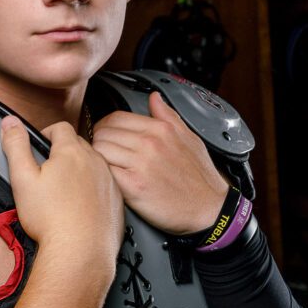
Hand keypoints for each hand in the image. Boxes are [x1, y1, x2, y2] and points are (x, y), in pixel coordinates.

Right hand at [0, 116, 123, 264]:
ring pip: (93, 164)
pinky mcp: (117, 200)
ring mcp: (109, 180)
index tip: (40, 145)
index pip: (60, 127)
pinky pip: (104, 185)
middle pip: (78, 144)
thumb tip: (11, 123)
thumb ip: (16, 145)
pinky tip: (79, 206)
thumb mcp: (22, 178)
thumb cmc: (52, 219)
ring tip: (63, 190)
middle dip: (62, 152)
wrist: (80, 252)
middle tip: (47, 170)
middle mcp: (95, 161)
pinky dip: (93, 189)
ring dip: (79, 169)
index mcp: (71, 152)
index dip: (46, 133)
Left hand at [91, 91, 227, 234]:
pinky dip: (102, 174)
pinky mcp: (134, 186)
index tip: (105, 136)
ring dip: (98, 158)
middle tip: (104, 154)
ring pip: (100, 150)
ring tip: (106, 167)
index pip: (115, 117)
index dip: (105, 127)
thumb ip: (168, 116)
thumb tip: (154, 98)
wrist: (209, 209)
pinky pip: (105, 171)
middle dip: (98, 142)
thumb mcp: (189, 138)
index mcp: (160, 129)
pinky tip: (110, 180)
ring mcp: (141, 164)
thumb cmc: (199, 178)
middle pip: (103, 132)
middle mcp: (150, 143)